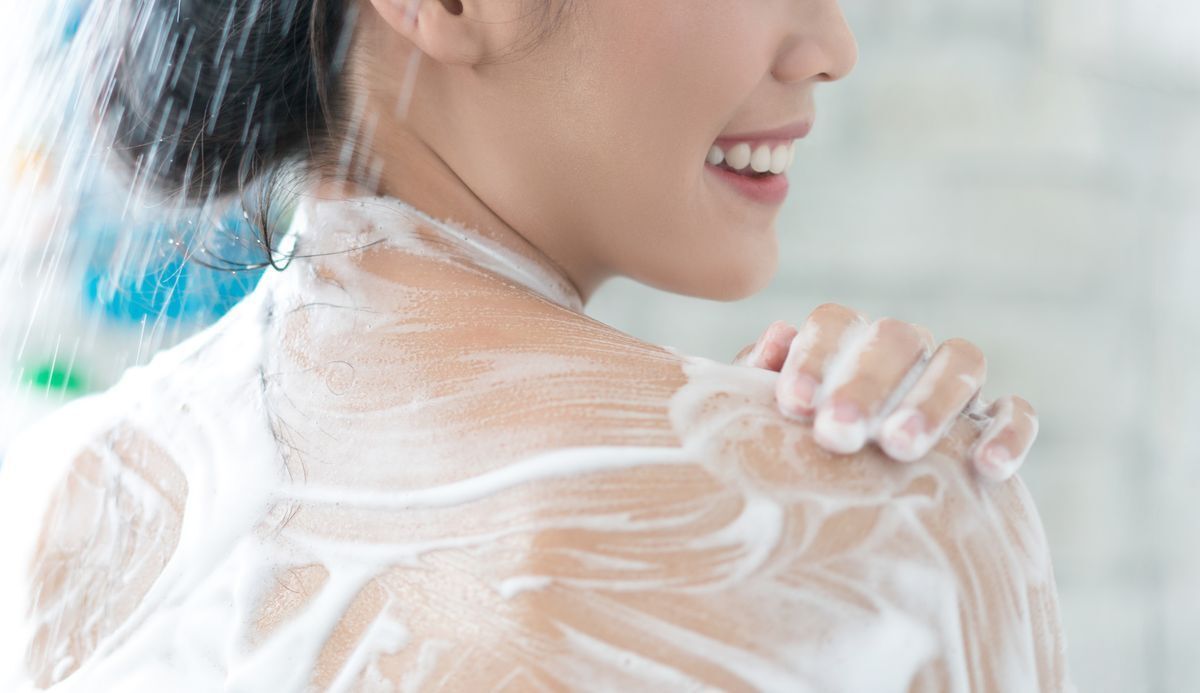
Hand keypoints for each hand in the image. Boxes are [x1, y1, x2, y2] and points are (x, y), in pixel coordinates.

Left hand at [733, 304, 1037, 481]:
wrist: (846, 515)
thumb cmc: (798, 457)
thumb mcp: (771, 424)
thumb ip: (762, 382)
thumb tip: (776, 337)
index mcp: (848, 343)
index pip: (837, 323)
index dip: (815, 356)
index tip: (793, 405)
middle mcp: (904, 352)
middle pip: (898, 338)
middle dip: (866, 384)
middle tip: (837, 434)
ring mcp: (955, 382)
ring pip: (961, 361)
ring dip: (931, 400)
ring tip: (899, 447)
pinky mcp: (995, 421)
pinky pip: (1016, 412)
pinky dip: (1008, 433)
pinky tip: (986, 468)